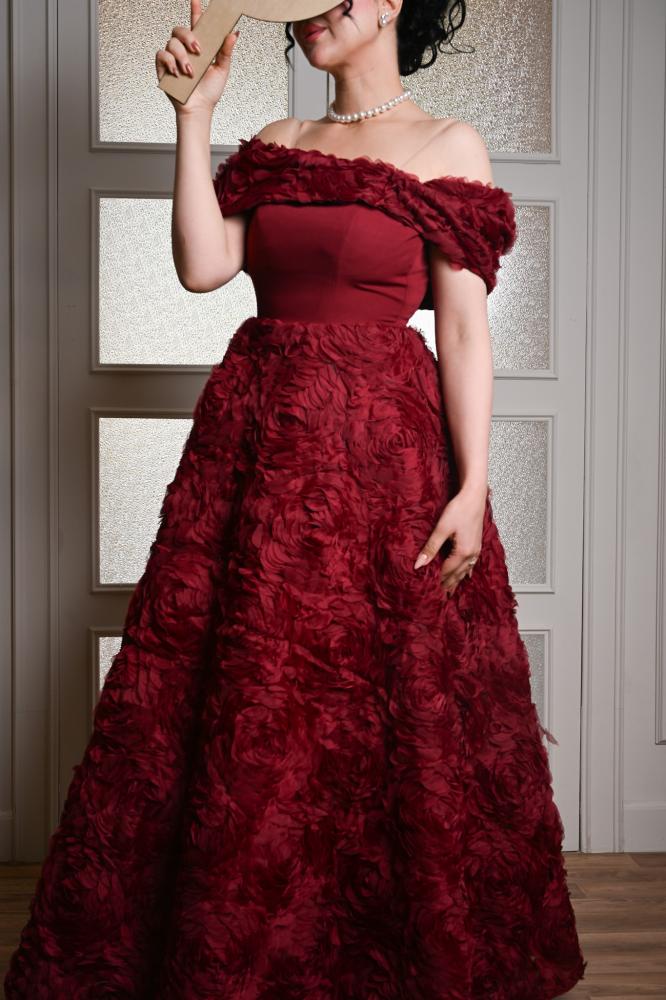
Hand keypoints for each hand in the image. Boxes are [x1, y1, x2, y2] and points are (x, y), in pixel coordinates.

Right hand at [155, 0, 239, 116]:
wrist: (199, 109)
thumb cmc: (209, 92)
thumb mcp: (222, 70)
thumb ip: (226, 51)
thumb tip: (233, 33)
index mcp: (198, 47)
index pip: (196, 24)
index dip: (195, 11)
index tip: (196, 0)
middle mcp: (184, 50)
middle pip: (179, 29)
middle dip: (188, 37)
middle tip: (198, 50)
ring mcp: (173, 58)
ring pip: (171, 42)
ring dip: (182, 56)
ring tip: (190, 72)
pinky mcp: (163, 67)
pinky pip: (161, 54)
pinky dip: (170, 62)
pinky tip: (178, 73)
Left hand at [413, 484, 487, 597]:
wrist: (475, 496)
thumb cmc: (459, 509)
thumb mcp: (442, 528)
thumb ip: (431, 547)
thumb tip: (418, 564)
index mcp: (462, 553)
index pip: (446, 572)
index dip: (436, 582)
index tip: (428, 592)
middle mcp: (471, 555)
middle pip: (456, 575)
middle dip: (446, 586)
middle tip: (437, 598)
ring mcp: (476, 550)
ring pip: (464, 571)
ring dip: (455, 581)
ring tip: (448, 592)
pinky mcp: (476, 545)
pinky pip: (470, 564)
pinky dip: (464, 572)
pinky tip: (464, 576)